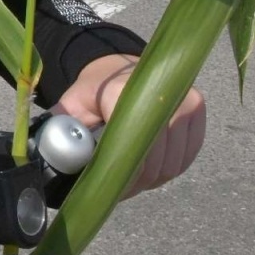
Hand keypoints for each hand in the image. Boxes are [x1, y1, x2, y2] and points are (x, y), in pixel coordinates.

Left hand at [53, 54, 205, 197]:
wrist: (117, 67)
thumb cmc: (92, 92)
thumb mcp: (70, 107)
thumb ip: (62, 130)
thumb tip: (57, 157)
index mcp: (121, 90)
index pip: (131, 144)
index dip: (122, 171)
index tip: (110, 185)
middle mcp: (160, 91)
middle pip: (155, 160)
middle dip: (137, 180)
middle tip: (119, 186)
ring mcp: (184, 99)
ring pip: (173, 163)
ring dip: (154, 178)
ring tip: (133, 176)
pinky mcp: (198, 109)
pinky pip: (188, 156)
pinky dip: (170, 167)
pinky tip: (152, 165)